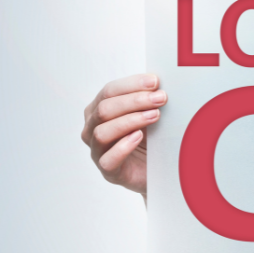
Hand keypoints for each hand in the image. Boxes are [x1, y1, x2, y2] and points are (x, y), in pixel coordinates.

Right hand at [81, 74, 167, 198]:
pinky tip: (139, 137)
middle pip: (104, 109)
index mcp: (98, 109)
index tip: (155, 81)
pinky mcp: (108, 171)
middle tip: (160, 98)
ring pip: (102, 132)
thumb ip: (148, 97)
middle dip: (134, 101)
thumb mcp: (148, 112)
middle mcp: (93, 128)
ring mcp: (98, 151)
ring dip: (130, 121)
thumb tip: (158, 81)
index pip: (109, 91)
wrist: (156, 168)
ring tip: (155, 116)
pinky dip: (123, 147)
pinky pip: (108, 159)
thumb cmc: (150, 136)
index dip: (131, 84)